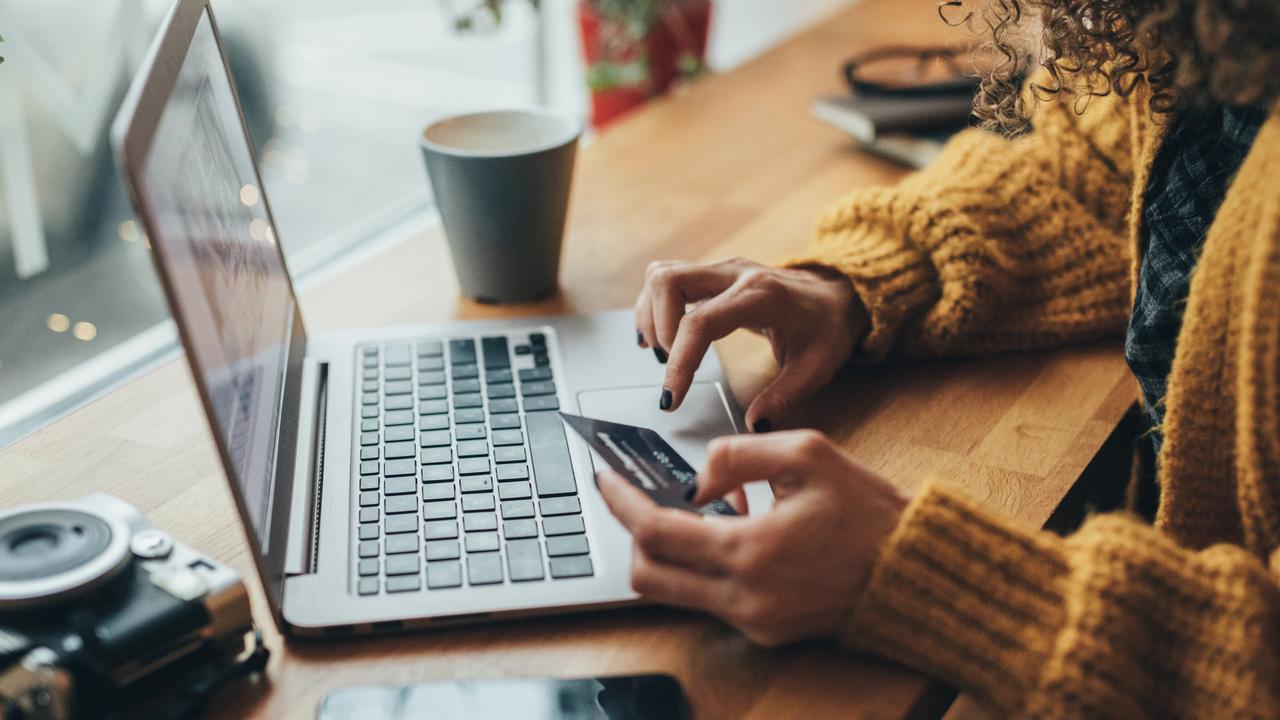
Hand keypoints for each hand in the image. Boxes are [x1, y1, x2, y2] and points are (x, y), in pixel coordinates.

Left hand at [597, 430, 907, 646]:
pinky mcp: (765, 633)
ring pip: (674, 592)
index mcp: (750, 551)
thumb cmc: (868, 511)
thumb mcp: (806, 453)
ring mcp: (753, 622)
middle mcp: (744, 597)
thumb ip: (736, 455)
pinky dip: (705, 566)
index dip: (621, 503)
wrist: (914, 572)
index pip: (656, 532)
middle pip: (648, 575)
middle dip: (634, 533)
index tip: (605, 479)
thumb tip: (695, 480)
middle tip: (640, 498)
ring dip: (671, 551)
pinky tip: (734, 533)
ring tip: (702, 510)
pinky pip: (710, 600)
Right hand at [635, 258, 866, 430]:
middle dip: (657, 328)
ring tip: (664, 353)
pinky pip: (667, 278)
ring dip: (651, 315)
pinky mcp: (712, 274)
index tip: (671, 398)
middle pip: (668, 281)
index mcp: (761, 296)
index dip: (680, 361)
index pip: (701, 322)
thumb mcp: (818, 367)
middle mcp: (735, 274)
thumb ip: (785, 397)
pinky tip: (660, 337)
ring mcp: (721, 270)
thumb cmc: (827, 328)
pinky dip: (654, 307)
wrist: (837, 294)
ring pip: (662, 275)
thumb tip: (754, 424)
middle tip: (670, 365)